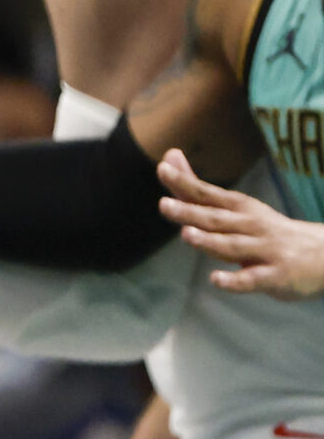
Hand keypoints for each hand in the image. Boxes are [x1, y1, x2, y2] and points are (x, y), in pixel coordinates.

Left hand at [159, 150, 323, 297]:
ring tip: (186, 234)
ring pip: (233, 246)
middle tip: (164, 205)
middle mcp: (251, 226)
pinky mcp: (275, 277)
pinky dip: (235, 281)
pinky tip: (216, 280)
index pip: (208, 194)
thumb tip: (168, 157)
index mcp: (239, 209)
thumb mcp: (237, 207)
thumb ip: (198, 189)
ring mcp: (265, 251)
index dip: (185, 183)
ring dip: (209, 241)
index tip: (162, 168)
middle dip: (191, 212)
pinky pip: (254, 279)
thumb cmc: (268, 230)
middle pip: (217, 219)